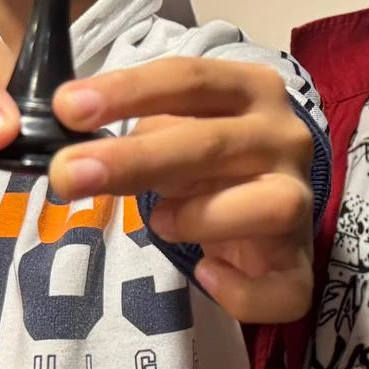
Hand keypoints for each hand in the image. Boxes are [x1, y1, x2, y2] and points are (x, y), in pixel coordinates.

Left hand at [45, 59, 316, 323]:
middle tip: (68, 174)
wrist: (264, 217)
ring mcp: (302, 198)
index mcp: (252, 89)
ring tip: (161, 222)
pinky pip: (281, 287)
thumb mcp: (174, 132)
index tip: (66, 108)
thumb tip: (74, 144)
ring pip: (268, 206)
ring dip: (198, 218)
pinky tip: (207, 274)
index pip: (190, 78)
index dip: (128, 92)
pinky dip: (237, 289)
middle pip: (212, 142)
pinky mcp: (302, 262)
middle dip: (134, 160)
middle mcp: (286, 136)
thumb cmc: (208, 164)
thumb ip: (138, 130)